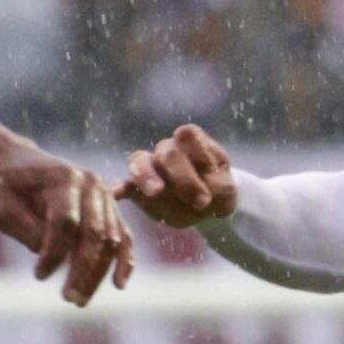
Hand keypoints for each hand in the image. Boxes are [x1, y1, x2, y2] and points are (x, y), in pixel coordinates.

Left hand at [0, 148, 133, 306]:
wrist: (17, 163)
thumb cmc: (5, 188)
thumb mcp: (2, 210)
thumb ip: (29, 233)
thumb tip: (59, 260)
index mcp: (62, 178)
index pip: (65, 223)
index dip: (54, 253)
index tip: (38, 276)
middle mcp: (91, 184)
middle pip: (95, 234)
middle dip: (83, 270)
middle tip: (70, 299)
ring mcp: (105, 195)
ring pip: (111, 240)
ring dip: (99, 274)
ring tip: (80, 300)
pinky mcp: (111, 208)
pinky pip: (124, 237)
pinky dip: (125, 261)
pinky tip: (119, 284)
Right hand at [119, 125, 238, 228]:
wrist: (207, 207)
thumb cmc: (217, 191)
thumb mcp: (226, 189)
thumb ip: (217, 186)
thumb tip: (204, 187)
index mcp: (191, 142)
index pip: (188, 135)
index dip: (199, 151)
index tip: (211, 171)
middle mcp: (168, 150)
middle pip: (168, 154)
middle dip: (185, 178)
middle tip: (202, 201)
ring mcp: (151, 168)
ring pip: (140, 161)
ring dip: (147, 175)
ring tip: (156, 191)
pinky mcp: (139, 188)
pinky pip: (127, 184)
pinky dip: (121, 187)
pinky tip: (116, 193)